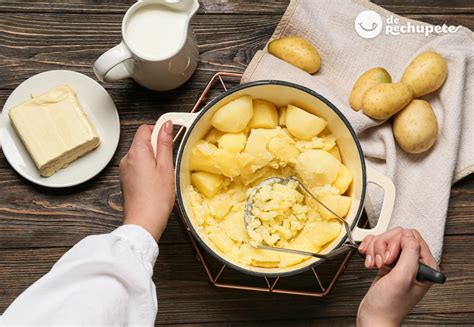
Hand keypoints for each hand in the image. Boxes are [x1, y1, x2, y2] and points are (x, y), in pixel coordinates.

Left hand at [119, 122, 174, 240]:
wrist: (144, 222)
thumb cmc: (156, 198)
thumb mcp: (166, 167)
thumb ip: (165, 143)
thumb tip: (166, 126)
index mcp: (137, 152)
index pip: (145, 128)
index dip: (158, 129)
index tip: (170, 135)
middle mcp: (127, 159)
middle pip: (142, 141)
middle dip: (157, 146)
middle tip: (169, 159)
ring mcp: (125, 170)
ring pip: (141, 154)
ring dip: (153, 158)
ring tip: (164, 173)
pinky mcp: (126, 180)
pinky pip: (138, 166)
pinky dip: (148, 168)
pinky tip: (156, 181)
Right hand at [356, 228, 437, 325]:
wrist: (374, 316)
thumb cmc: (389, 305)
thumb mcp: (402, 277)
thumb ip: (410, 253)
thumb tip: (408, 234)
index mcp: (425, 265)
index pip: (412, 236)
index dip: (397, 244)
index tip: (390, 258)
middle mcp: (414, 262)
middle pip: (396, 236)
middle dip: (383, 247)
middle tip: (382, 263)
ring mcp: (400, 262)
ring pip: (385, 239)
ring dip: (374, 250)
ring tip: (374, 264)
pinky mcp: (387, 263)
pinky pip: (377, 245)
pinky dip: (369, 250)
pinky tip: (369, 260)